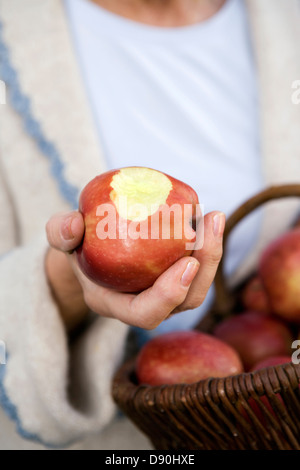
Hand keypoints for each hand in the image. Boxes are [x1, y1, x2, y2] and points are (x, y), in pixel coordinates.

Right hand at [46, 210, 224, 329]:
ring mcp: (164, 292)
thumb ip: (59, 231)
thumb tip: (72, 225)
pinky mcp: (175, 275)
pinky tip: (208, 217)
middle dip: (204, 269)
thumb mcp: (60, 235)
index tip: (187, 263)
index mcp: (116, 303)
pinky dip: (206, 244)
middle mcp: (145, 304)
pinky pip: (197, 267)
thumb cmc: (76, 243)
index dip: (169, 295)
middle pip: (184, 302)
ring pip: (198, 286)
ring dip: (211, 255)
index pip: (145, 313)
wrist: (91, 245)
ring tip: (214, 218)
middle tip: (210, 228)